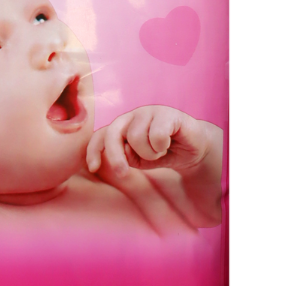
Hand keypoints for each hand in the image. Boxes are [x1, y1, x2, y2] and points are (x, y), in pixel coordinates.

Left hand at [86, 105, 217, 177]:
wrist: (192, 149)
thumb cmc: (161, 153)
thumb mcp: (139, 160)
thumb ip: (125, 156)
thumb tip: (120, 152)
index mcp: (121, 127)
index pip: (100, 136)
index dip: (93, 151)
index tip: (93, 168)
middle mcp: (131, 116)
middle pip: (112, 134)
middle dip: (115, 157)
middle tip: (123, 173)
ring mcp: (148, 112)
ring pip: (136, 137)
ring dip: (149, 153)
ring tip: (159, 151)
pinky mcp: (167, 113)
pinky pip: (156, 134)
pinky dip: (161, 145)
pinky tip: (168, 143)